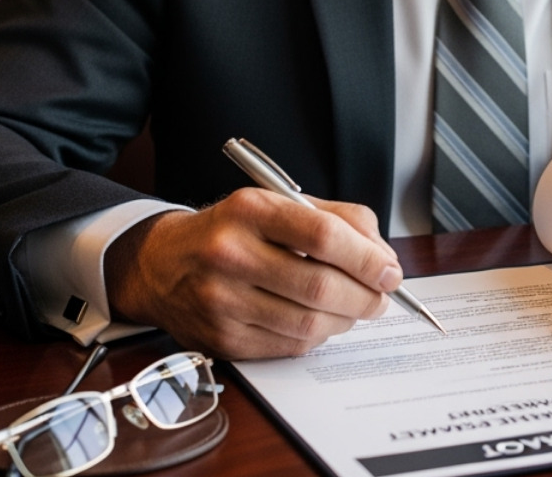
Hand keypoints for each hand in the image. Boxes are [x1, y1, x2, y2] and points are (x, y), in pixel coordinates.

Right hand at [104, 188, 403, 358]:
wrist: (161, 264)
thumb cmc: (233, 231)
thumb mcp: (279, 204)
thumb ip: (338, 219)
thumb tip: (382, 257)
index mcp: (249, 211)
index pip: (323, 236)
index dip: (367, 258)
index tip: (390, 271)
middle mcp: (230, 254)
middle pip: (320, 286)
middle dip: (365, 297)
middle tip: (381, 297)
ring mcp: (221, 301)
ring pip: (309, 324)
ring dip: (345, 320)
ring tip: (353, 309)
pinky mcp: (221, 339)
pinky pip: (289, 346)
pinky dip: (317, 337)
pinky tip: (320, 321)